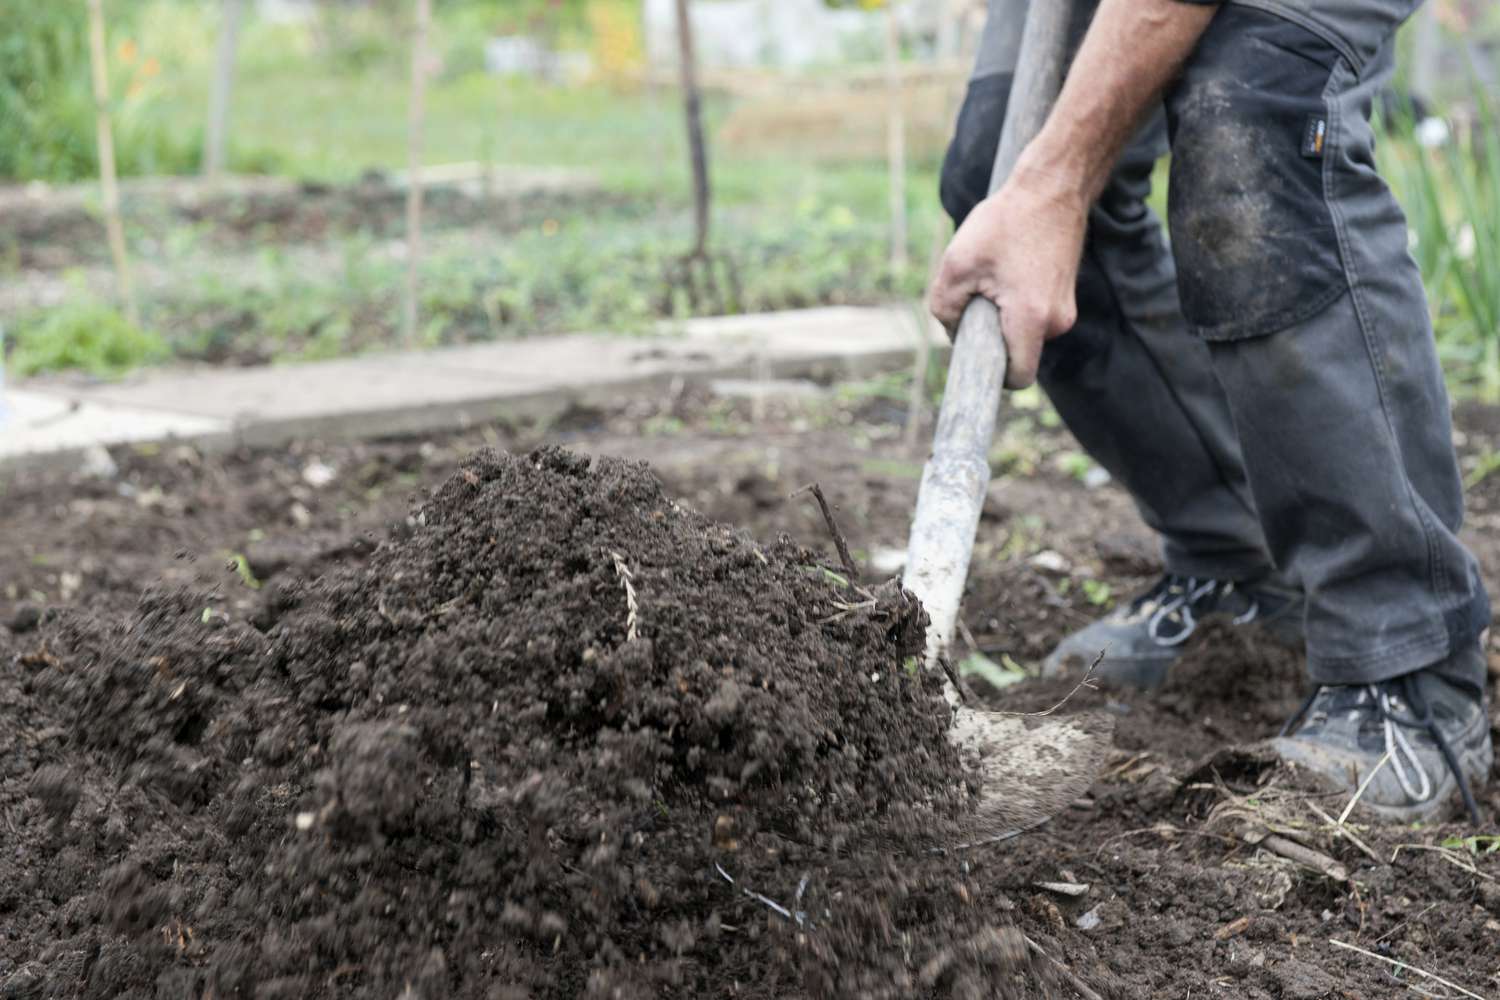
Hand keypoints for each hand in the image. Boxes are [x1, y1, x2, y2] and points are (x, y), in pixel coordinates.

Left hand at [929, 167, 1088, 389]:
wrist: (1053, 187)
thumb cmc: (1005, 222)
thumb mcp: (957, 264)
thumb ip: (945, 308)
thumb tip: (954, 333)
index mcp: (1031, 319)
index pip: (1017, 378)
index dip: (993, 378)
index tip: (973, 364)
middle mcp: (1056, 321)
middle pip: (1015, 354)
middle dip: (990, 338)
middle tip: (976, 297)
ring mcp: (1065, 309)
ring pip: (1022, 334)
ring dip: (1001, 317)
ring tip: (994, 275)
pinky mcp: (1064, 297)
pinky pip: (1031, 317)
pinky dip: (1013, 304)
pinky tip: (1008, 270)